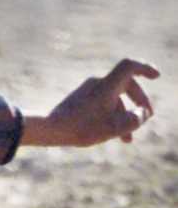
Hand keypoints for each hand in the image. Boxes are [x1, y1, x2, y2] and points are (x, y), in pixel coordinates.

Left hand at [25, 59, 158, 147]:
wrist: (51, 128)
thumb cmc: (83, 128)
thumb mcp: (116, 127)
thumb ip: (135, 119)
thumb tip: (143, 113)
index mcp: (107, 85)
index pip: (128, 67)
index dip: (145, 68)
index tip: (157, 76)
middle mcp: (97, 83)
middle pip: (126, 85)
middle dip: (139, 101)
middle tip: (147, 116)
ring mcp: (88, 90)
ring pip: (115, 98)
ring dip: (125, 115)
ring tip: (128, 140)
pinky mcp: (81, 99)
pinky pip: (104, 103)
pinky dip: (113, 116)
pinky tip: (112, 135)